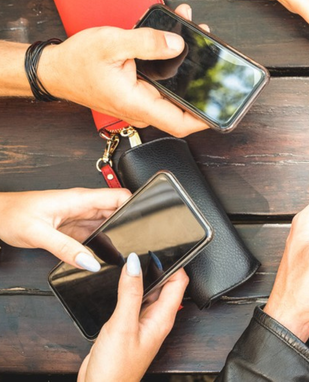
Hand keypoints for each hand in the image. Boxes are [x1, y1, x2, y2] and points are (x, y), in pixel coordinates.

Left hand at [0, 188, 129, 270]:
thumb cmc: (11, 215)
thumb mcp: (38, 233)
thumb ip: (66, 249)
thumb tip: (91, 262)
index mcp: (80, 199)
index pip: (120, 196)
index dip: (137, 206)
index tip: (146, 222)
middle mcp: (83, 205)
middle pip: (118, 211)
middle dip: (129, 225)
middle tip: (134, 243)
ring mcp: (79, 216)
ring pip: (108, 223)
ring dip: (116, 235)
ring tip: (120, 251)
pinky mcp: (74, 227)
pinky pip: (96, 233)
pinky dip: (102, 242)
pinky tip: (103, 254)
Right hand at [38, 4, 208, 136]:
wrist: (54, 69)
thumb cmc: (75, 62)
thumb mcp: (112, 43)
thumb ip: (147, 42)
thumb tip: (177, 44)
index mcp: (136, 103)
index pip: (180, 123)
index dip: (205, 118)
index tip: (223, 106)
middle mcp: (141, 108)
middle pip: (183, 103)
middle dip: (201, 80)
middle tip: (212, 56)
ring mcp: (140, 102)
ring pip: (173, 91)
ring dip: (187, 67)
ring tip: (195, 37)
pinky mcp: (139, 92)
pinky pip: (163, 83)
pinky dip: (172, 63)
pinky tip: (175, 41)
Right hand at [79, 253, 188, 380]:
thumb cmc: (116, 368)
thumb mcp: (123, 324)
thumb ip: (130, 293)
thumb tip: (135, 264)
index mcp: (163, 318)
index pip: (179, 282)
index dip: (175, 262)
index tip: (164, 246)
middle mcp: (156, 319)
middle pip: (164, 285)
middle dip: (156, 267)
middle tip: (143, 250)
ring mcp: (142, 323)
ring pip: (148, 293)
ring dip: (142, 279)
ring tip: (129, 264)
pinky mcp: (128, 327)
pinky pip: (134, 303)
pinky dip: (129, 291)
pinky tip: (118, 286)